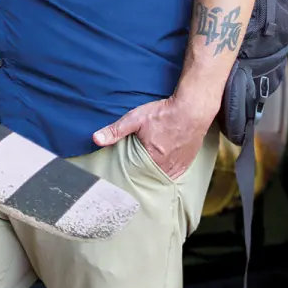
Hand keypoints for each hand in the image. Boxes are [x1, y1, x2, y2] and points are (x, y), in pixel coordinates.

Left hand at [92, 95, 213, 180]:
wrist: (192, 109)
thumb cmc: (163, 113)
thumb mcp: (135, 118)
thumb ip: (115, 130)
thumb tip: (95, 139)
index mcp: (152, 159)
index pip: (134, 174)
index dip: (128, 172)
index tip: (122, 171)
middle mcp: (166, 167)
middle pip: (148, 177)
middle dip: (140, 174)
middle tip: (133, 169)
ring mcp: (179, 167)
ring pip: (161, 177)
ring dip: (153, 174)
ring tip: (145, 169)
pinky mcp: (187, 163)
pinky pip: (173, 174)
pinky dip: (166, 172)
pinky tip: (159, 167)